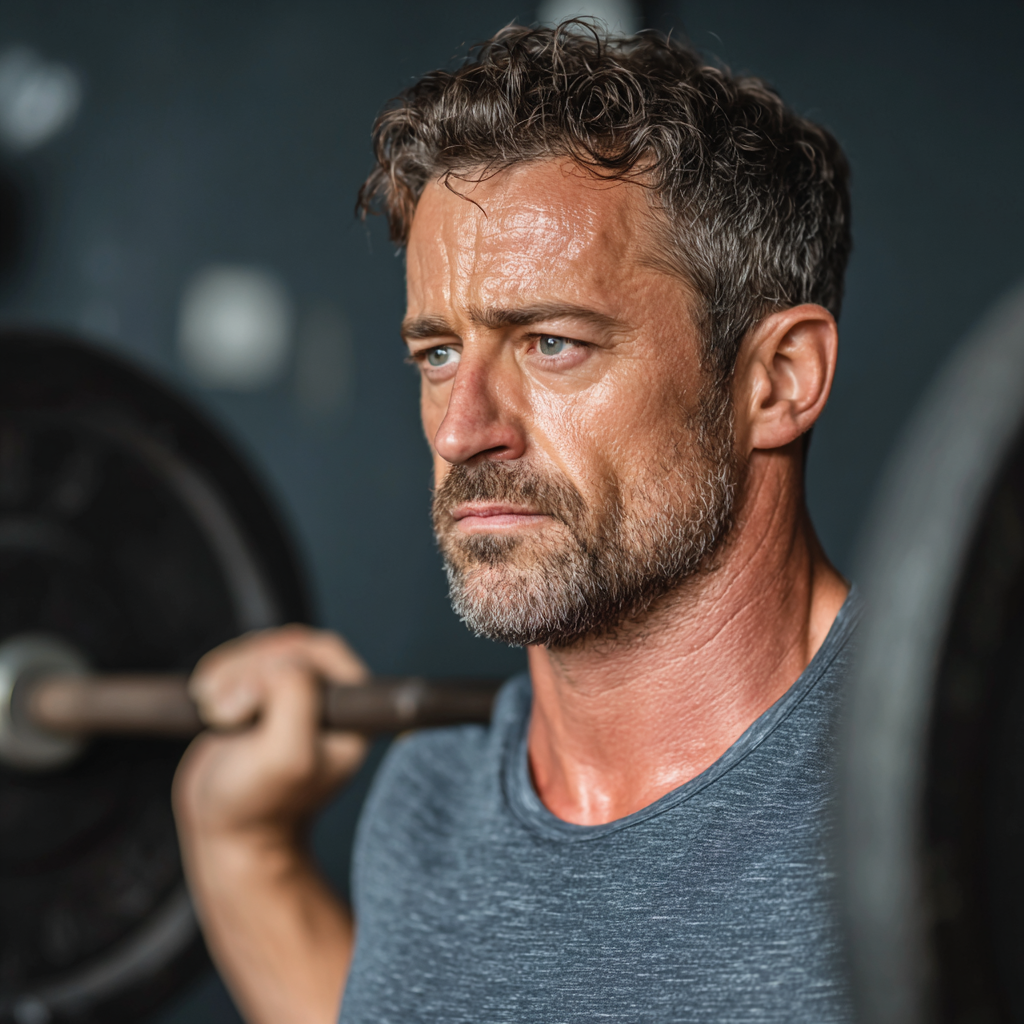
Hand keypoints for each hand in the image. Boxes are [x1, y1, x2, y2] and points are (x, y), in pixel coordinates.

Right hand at [173, 625, 370, 844]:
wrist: (225, 836)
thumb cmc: (259, 807)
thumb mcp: (287, 756)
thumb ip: (296, 698)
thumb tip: (284, 662)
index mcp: (353, 713)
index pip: (323, 650)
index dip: (283, 662)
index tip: (254, 703)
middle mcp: (329, 701)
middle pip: (288, 646)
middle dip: (248, 671)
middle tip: (228, 713)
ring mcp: (295, 698)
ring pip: (261, 651)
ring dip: (229, 675)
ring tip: (218, 716)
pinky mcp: (262, 699)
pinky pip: (240, 663)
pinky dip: (218, 677)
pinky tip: (210, 708)